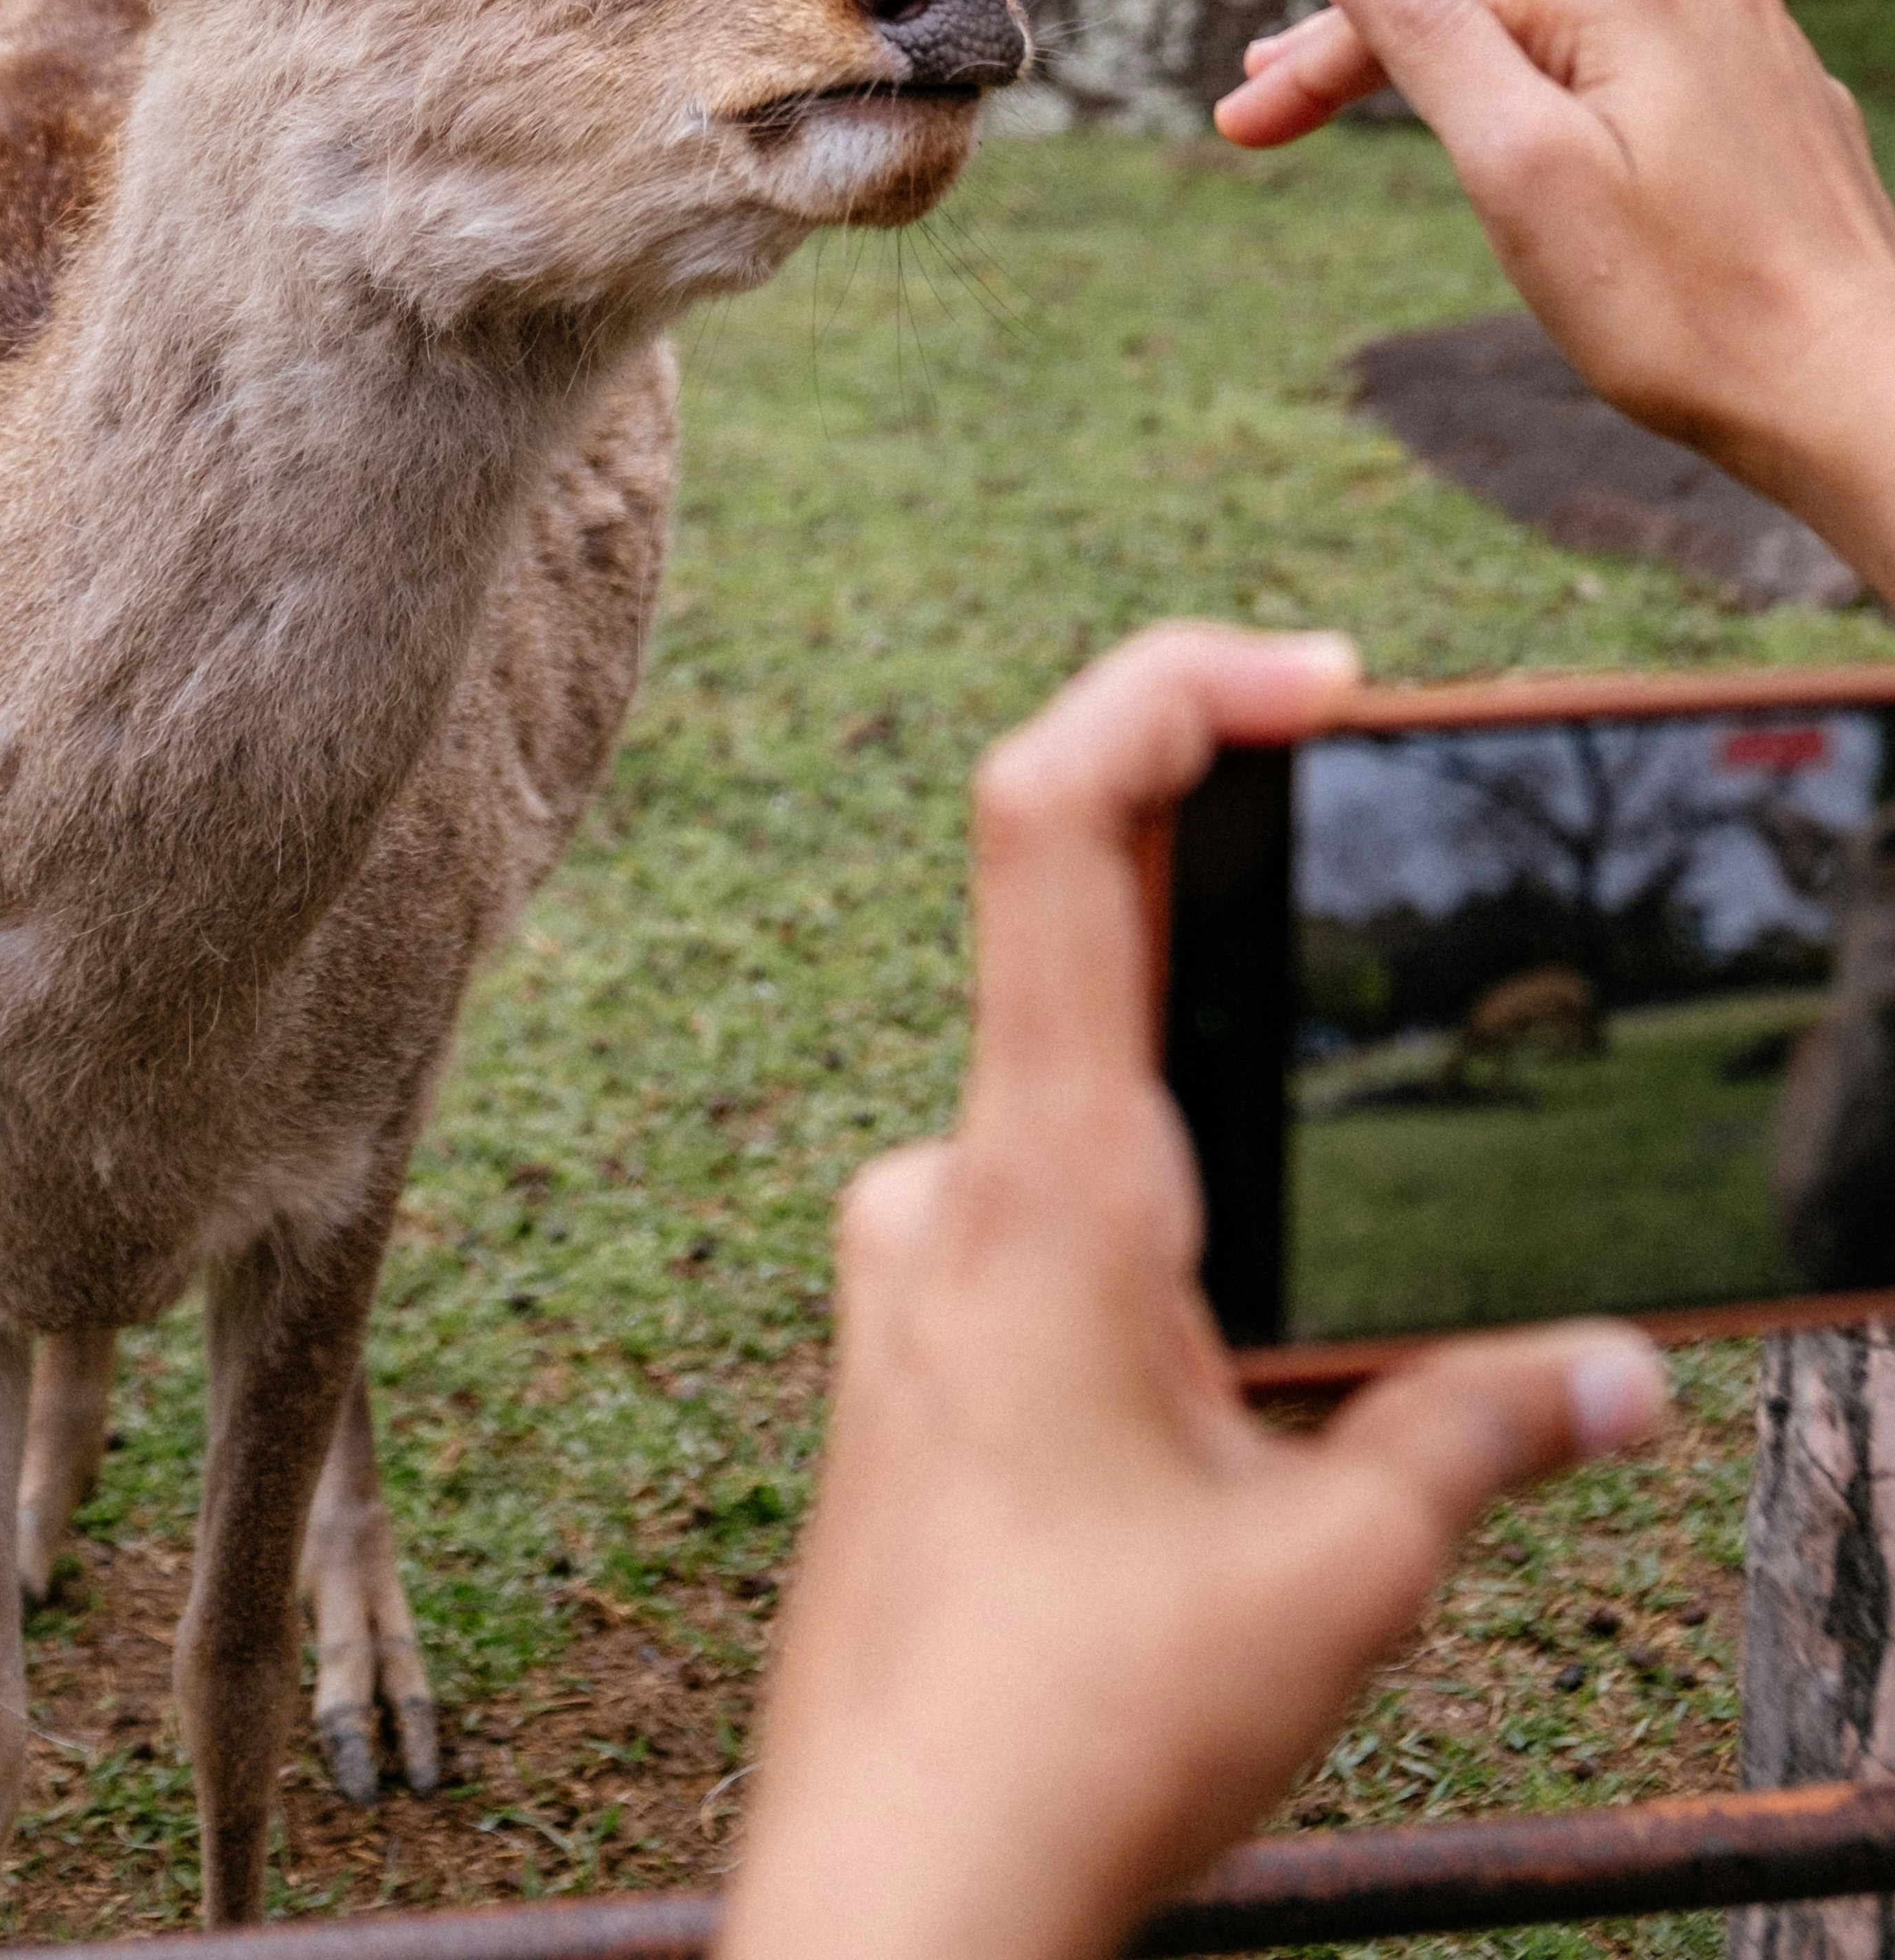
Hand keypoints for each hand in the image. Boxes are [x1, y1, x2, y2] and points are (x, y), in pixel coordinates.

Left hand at [719, 626, 1665, 1959]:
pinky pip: (1042, 1200)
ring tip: (1354, 1156)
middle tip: (1381, 871)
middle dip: (1245, 880)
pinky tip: (1246, 1324)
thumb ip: (1487, 1434)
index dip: (1169, 686)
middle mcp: (953, 1186)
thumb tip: (1624, 1370)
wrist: (890, 1890)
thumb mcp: (1343, 1572)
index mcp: (1040, 1179)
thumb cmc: (1079, 1730)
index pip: (1053, 815)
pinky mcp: (914, 1344)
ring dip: (1210, 1077)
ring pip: (1077, 1088)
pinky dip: (1158, 1196)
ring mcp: (916, 1261)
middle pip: (1080, 923)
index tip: (1313, 677)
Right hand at [1213, 0, 1894, 583]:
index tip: (1239, 124)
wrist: (1861, 395)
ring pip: (1571, 4)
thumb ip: (1423, 24)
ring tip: (1395, 70)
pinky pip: (1647, 31)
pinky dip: (1570, 39)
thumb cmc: (1681, 307)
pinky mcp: (1778, 90)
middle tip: (1270, 103)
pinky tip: (1582, 4)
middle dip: (1378, 41)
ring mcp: (1745, 30)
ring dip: (1472, 37)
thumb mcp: (1515, 163)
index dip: (1317, 53)